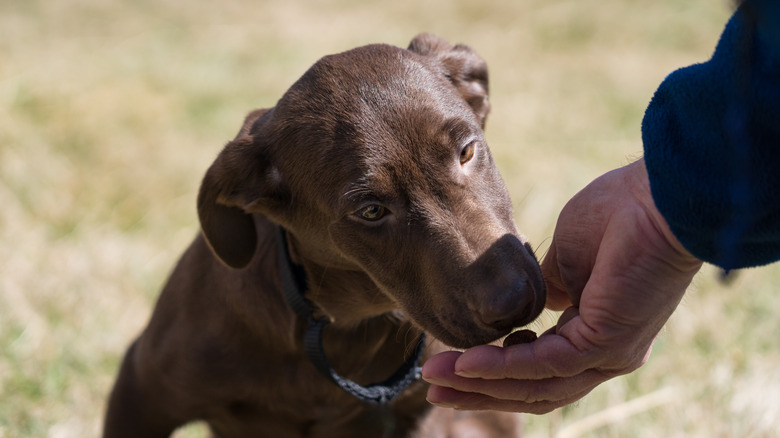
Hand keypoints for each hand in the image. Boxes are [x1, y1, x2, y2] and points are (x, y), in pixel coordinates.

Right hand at [422, 159, 701, 412]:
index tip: (451, 362)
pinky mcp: (604, 343)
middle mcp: (604, 355)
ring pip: (534, 387)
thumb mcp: (564, 257)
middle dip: (477, 391)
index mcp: (595, 332)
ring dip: (479, 385)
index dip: (492, 372)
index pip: (538, 369)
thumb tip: (524, 301)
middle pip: (531, 391)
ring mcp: (607, 354)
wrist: (657, 196)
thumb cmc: (618, 215)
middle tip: (431, 388)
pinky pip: (543, 365)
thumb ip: (544, 285)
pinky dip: (499, 367)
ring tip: (434, 378)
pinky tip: (464, 362)